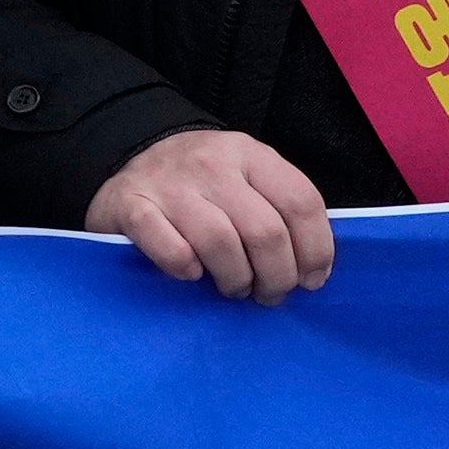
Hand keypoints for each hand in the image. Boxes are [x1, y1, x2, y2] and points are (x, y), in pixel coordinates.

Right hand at [91, 124, 338, 299]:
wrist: (132, 156)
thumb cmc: (202, 181)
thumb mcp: (246, 176)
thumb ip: (277, 209)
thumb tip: (311, 269)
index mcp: (250, 154)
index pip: (300, 201)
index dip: (315, 250)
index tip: (311, 280)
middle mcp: (212, 164)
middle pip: (265, 231)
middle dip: (277, 277)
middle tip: (270, 294)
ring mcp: (170, 184)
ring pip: (220, 244)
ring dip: (236, 279)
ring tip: (235, 288)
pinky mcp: (132, 206)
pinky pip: (171, 250)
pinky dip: (186, 270)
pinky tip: (192, 274)